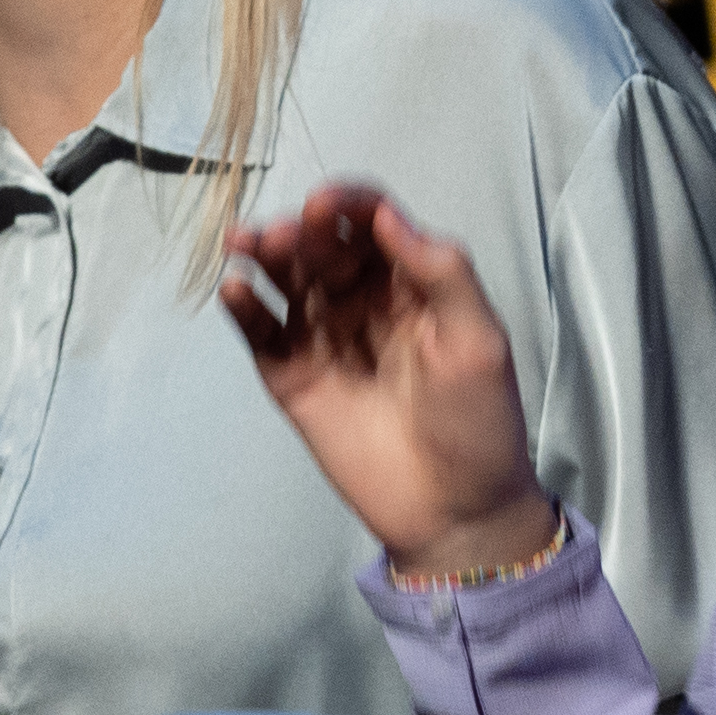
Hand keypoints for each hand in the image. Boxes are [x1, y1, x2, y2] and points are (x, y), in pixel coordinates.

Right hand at [226, 181, 555, 579]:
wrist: (455, 511)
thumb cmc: (479, 422)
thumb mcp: (479, 340)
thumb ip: (442, 274)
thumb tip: (389, 215)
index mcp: (412, 283)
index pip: (374, 225)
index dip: (350, 205)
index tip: (327, 203)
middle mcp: (364, 301)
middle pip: (323, 247)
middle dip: (302, 231)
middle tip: (286, 234)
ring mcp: (325, 338)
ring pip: (287, 282)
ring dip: (265, 256)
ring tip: (247, 244)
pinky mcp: (294, 379)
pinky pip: (263, 334)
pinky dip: (245, 308)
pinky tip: (237, 289)